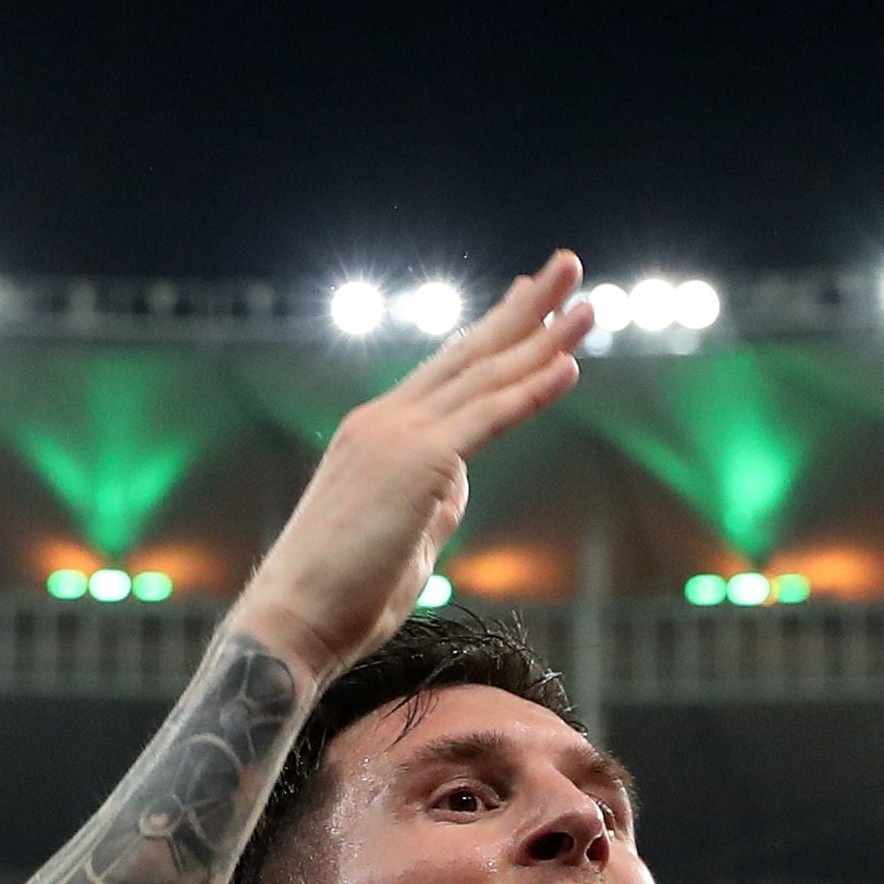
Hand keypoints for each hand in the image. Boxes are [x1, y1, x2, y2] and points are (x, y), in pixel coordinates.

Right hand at [231, 252, 592, 688]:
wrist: (294, 618)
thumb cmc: (343, 595)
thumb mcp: (404, 537)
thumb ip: (433, 502)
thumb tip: (459, 486)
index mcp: (378, 433)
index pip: (447, 372)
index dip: (493, 333)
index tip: (527, 300)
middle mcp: (387, 421)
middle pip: (470, 354)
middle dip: (524, 309)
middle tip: (567, 266)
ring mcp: (400, 436)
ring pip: (486, 376)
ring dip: (544, 337)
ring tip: (589, 303)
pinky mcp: (419, 463)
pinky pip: (489, 418)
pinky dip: (531, 390)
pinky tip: (569, 364)